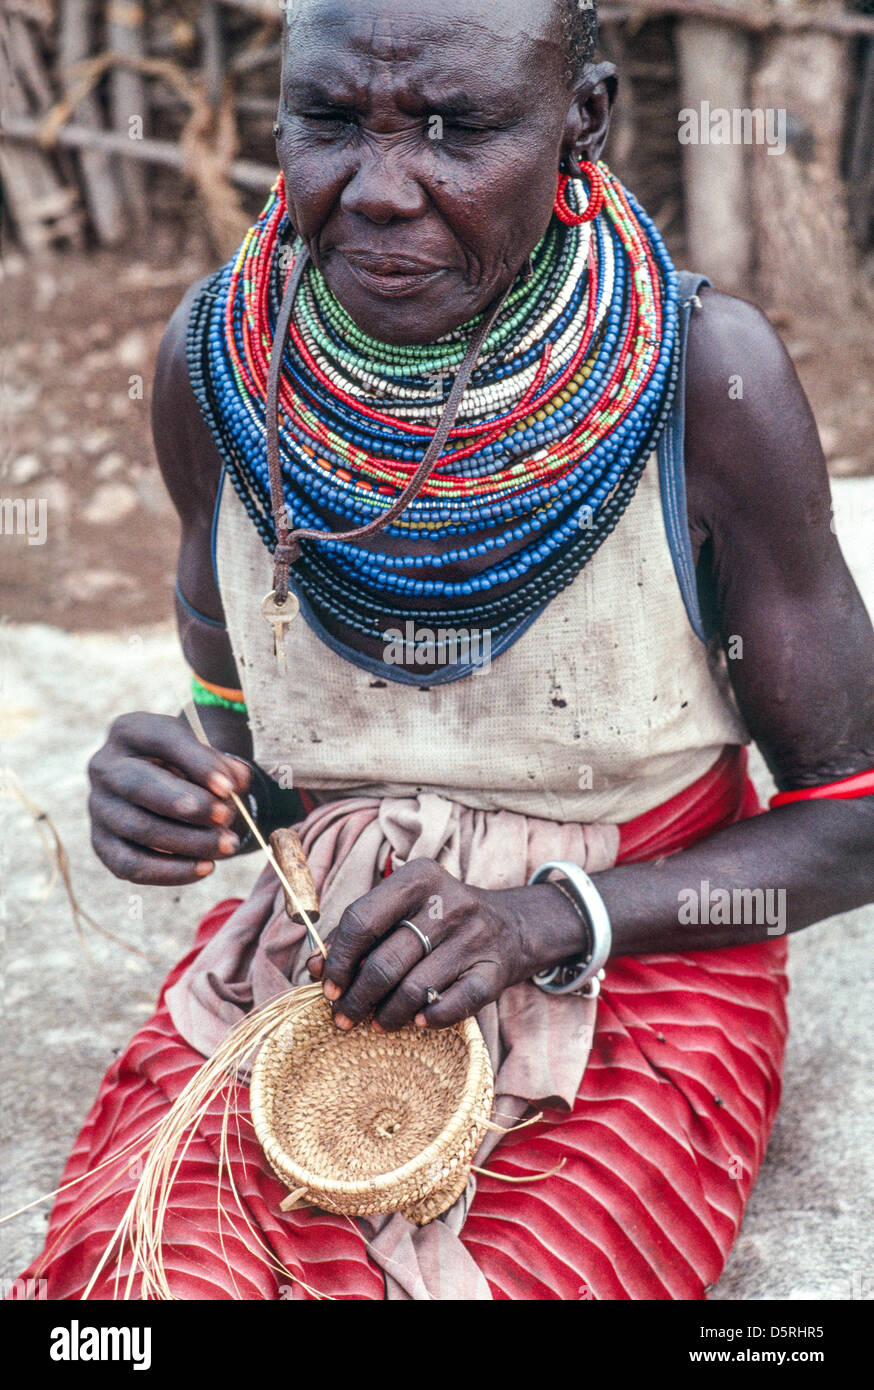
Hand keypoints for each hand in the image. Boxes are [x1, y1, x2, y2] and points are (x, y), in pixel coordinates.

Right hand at [88, 712, 251, 884]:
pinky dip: (170, 871)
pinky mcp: (101, 843)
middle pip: (138, 785)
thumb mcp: (206, 756)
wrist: (166, 789)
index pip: (160, 740)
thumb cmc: (189, 768)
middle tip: (225, 816)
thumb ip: (223, 767)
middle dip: (186, 804)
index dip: (197, 764)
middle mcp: (104, 766)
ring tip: (227, 845)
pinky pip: (130, 864)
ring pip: (138, 828)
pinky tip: (205, 868)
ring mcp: (99, 806)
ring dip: (188, 841)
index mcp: (129, 731)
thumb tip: (234, 784)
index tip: (229, 787)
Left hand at [307, 859, 587, 1029]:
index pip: (362, 920)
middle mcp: (448, 903)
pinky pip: (453, 1005)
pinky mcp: (494, 970)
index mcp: (417, 878)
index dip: (338, 959)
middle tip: (344, 1018)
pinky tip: (417, 1022)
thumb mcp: (402, 909)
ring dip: (388, 1015)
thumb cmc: (440, 919)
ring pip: (414, 989)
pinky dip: (429, 1019)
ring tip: (377, 1023)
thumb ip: (359, 933)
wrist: (513, 925)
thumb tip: (314, 967)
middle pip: (385, 962)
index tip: (327, 987)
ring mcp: (474, 937)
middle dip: (357, 998)